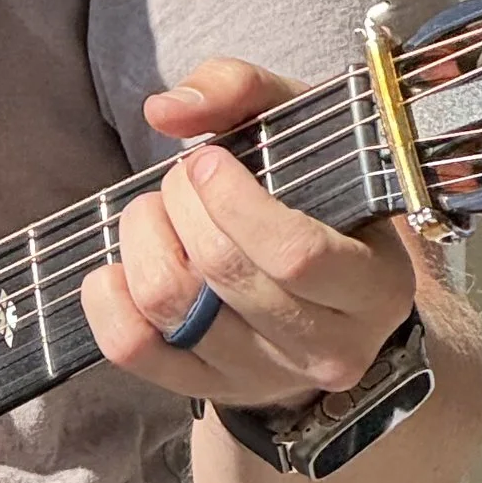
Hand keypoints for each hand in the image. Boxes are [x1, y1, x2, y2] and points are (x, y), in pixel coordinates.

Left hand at [83, 55, 416, 415]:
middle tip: (181, 177)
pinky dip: (107, 298)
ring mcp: (265, 377)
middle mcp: (328, 348)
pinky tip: (119, 264)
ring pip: (173, 309)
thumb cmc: (313, 196)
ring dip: (143, 239)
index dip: (233, 200)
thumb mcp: (304, 129)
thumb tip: (167, 110)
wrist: (323, 292)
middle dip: (182, 205)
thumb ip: (243, 92)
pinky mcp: (207, 390)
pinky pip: (134, 351)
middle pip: (223, 275)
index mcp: (374, 286)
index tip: (206, 159)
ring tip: (155, 212)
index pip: (296, 256)